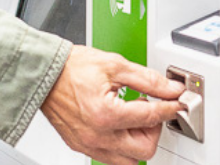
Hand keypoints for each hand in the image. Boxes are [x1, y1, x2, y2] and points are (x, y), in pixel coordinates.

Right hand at [39, 45, 185, 164]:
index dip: (170, 108)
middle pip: (145, 149)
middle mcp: (97, 135)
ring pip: (130, 160)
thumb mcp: (114, 65)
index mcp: (106, 114)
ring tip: (133, 119)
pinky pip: (111, 157)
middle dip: (154, 129)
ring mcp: (88, 144)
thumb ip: (147, 79)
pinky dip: (121, 146)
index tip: (177, 103)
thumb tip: (170, 89)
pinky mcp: (81, 146)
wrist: (42, 73)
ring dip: (138, 141)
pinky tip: (119, 125)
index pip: (152, 117)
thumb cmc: (70, 68)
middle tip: (150, 109)